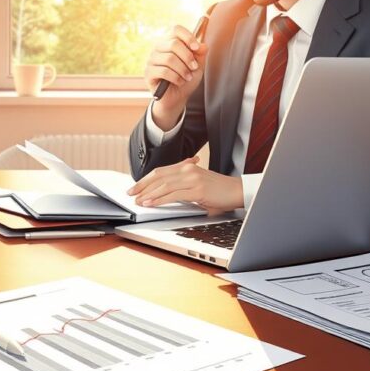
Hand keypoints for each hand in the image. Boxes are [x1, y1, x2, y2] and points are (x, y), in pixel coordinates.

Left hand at [126, 156, 243, 213]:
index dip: (145, 179)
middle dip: (142, 185)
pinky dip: (160, 199)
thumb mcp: (198, 183)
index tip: (134, 187)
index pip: (160, 171)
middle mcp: (188, 170)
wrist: (238, 191)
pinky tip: (152, 203)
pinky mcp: (197, 190)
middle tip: (131, 194)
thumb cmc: (219, 190)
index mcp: (186, 167)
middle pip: (158, 176)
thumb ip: (183, 185)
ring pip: (164, 185)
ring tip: (139, 200)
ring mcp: (192, 179)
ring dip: (149, 194)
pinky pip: (173, 195)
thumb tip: (166, 194)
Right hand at [146, 25, 207, 129]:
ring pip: (169, 59)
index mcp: (170, 42)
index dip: (187, 36)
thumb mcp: (197, 66)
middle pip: (173, 43)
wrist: (177, 98)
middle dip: (188, 57)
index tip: (196, 48)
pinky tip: (180, 82)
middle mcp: (158, 48)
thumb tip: (203, 45)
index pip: (175, 30)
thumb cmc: (186, 79)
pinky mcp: (148, 73)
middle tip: (194, 67)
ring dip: (183, 70)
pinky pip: (164, 71)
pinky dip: (176, 78)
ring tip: (187, 77)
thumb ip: (200, 55)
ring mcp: (151, 60)